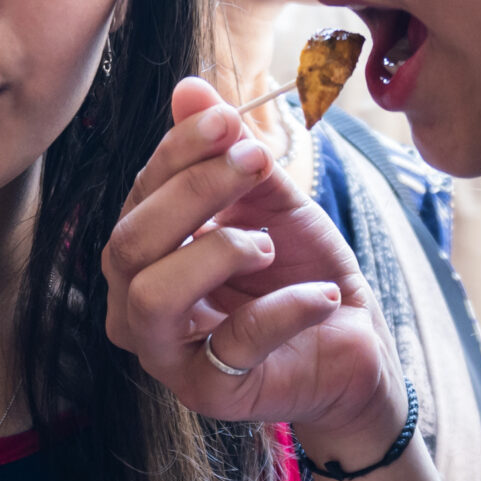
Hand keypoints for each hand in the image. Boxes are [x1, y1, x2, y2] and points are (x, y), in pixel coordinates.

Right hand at [103, 78, 400, 452]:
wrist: (352, 342)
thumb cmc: (299, 271)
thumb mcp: (270, 203)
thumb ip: (229, 154)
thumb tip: (188, 88)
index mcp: (145, 256)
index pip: (136, 198)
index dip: (177, 153)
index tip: (228, 122)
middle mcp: (138, 306)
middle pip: (127, 244)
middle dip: (193, 193)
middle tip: (257, 163)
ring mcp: (168, 356)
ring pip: (152, 297)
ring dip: (218, 253)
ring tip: (270, 244)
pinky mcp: (211, 393)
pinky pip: (234, 341)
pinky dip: (286, 307)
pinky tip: (324, 294)